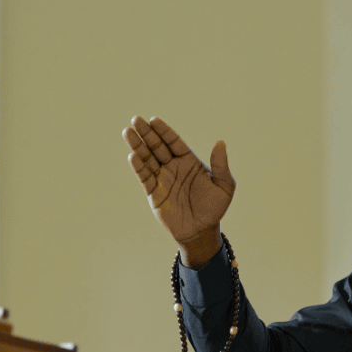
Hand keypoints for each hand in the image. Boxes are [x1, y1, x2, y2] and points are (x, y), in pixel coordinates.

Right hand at [123, 115, 235, 245]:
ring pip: (147, 158)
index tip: (154, 120)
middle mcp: (173, 167)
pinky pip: (145, 177)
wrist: (200, 231)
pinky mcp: (154, 192)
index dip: (164, 131)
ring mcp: (162, 179)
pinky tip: (133, 155)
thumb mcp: (224, 187)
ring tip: (127, 132)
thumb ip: (221, 165)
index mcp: (189, 161)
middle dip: (147, 133)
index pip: (174, 142)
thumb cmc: (214, 209)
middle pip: (157, 146)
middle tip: (136, 120)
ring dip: (137, 145)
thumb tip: (220, 142)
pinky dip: (138, 166)